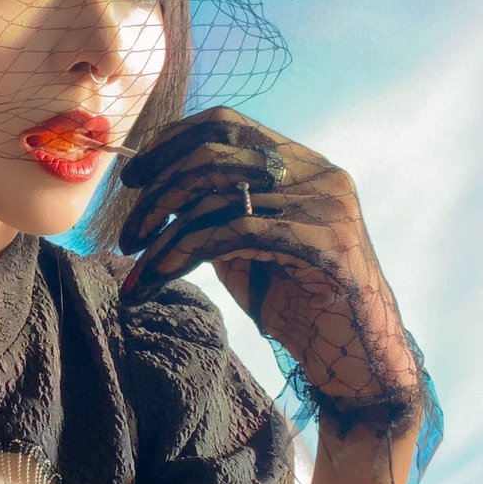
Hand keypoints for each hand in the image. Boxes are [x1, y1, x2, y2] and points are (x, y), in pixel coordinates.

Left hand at [118, 107, 419, 410]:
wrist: (355, 358)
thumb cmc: (298, 301)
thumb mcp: (247, 245)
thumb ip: (216, 211)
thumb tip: (156, 192)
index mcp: (301, 162)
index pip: (227, 125)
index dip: (172, 142)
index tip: (133, 177)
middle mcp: (317, 173)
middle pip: (214, 156)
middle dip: (158, 194)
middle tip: (127, 237)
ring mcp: (325, 205)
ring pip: (217, 200)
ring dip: (162, 237)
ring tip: (136, 274)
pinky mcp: (325, 242)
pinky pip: (234, 234)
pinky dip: (183, 254)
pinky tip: (158, 278)